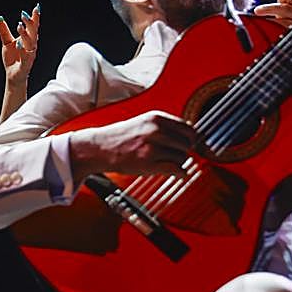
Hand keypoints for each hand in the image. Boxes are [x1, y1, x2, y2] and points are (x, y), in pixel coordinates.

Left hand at [0, 4, 39, 83]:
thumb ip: (4, 31)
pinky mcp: (25, 64)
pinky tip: (18, 43)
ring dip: (25, 34)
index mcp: (28, 40)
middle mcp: (31, 46)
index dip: (35, 18)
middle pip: (33, 33)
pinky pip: (25, 56)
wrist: (12, 75)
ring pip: (30, 43)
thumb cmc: (12, 59)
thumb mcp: (6, 43)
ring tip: (19, 25)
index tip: (36, 7)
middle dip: (30, 23)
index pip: (32, 27)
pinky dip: (22, 50)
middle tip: (24, 14)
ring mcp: (29, 55)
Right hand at [69, 110, 197, 180]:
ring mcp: (152, 147)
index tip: (190, 145)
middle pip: (187, 143)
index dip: (191, 139)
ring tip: (165, 162)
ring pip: (182, 157)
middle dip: (183, 151)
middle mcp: (156, 130)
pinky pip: (176, 169)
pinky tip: (178, 174)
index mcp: (156, 118)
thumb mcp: (144, 123)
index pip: (188, 128)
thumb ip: (166, 127)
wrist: (100, 148)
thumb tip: (191, 136)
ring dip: (177, 162)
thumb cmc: (121, 137)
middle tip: (174, 155)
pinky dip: (181, 173)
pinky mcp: (148, 163)